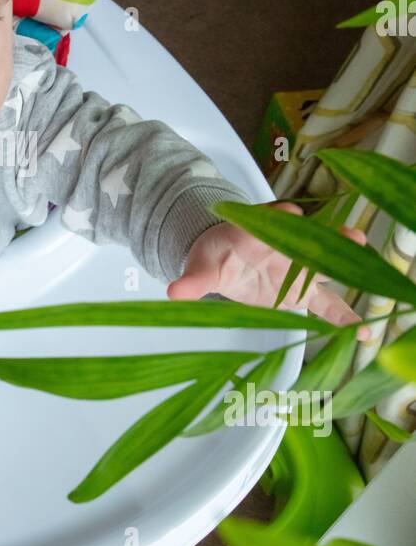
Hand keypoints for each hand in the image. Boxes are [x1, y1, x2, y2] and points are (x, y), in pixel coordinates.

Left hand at [166, 201, 371, 341]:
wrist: (226, 262)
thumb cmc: (214, 257)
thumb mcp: (201, 267)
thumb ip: (193, 281)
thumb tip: (174, 292)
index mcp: (257, 233)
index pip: (270, 220)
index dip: (280, 216)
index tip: (291, 214)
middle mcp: (284, 247)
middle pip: (310, 239)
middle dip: (331, 237)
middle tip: (353, 235)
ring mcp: (298, 269)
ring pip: (326, 268)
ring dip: (347, 269)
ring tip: (370, 276)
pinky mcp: (304, 292)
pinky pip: (327, 305)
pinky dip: (344, 319)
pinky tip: (364, 331)